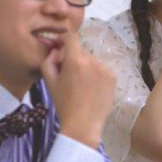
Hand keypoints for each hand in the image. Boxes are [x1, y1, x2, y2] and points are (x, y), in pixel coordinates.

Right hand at [41, 32, 115, 148]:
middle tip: (68, 75)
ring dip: (85, 67)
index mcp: (75, 61)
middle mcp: (92, 61)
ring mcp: (104, 68)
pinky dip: (96, 75)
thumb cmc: (63, 104)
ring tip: (81, 86)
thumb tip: (55, 50)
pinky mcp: (113, 76)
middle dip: (73, 59)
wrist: (83, 124)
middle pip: (81, 52)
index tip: (60, 45)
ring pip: (91, 61)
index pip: (71, 37)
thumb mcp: (50, 82)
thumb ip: (49, 61)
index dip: (64, 38)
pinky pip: (101, 69)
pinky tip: (91, 89)